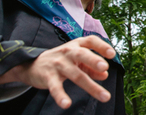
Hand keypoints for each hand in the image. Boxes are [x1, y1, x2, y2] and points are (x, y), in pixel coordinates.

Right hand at [0, 36, 115, 109]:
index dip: (102, 46)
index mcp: (77, 45)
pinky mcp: (48, 76)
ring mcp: (58, 64)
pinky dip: (61, 96)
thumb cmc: (62, 60)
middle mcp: (68, 52)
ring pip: (75, 75)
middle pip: (82, 55)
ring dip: (90, 86)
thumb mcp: (77, 60)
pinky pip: (56, 87)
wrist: (32, 64)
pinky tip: (66, 104)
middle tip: (105, 67)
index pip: (91, 41)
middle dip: (94, 60)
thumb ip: (91, 67)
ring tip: (104, 96)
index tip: (113, 54)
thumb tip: (105, 75)